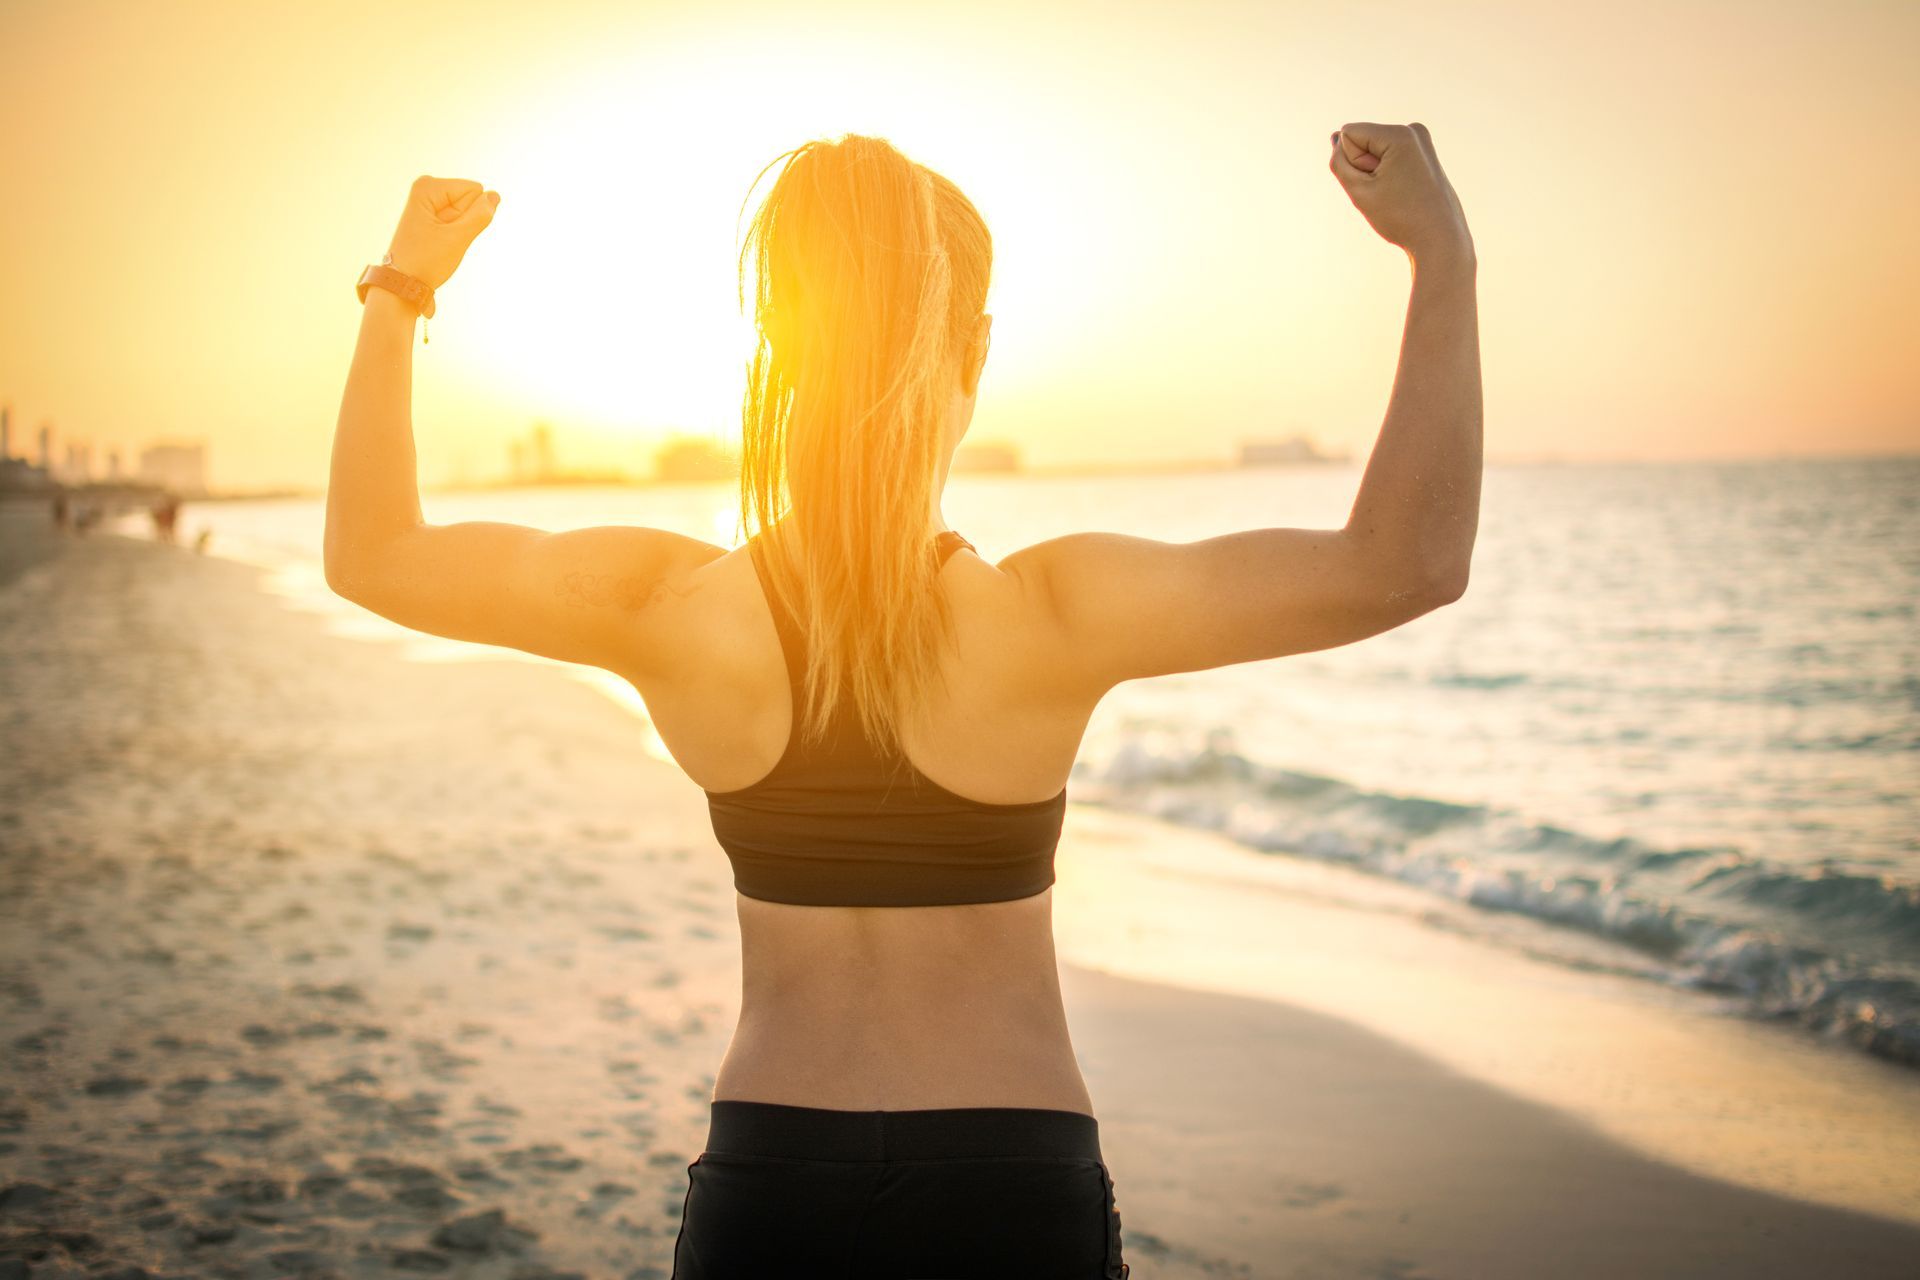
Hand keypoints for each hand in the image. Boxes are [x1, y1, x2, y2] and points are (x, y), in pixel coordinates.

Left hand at [386, 176, 500, 289]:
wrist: (405, 283)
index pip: (474, 190)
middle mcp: (426, 188)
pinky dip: (456, 233)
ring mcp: (429, 202)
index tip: (448, 232)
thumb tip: (495, 195)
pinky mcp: (432, 213)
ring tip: (441, 242)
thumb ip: (480, 215)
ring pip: (466, 210)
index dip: (469, 215)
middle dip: (464, 222)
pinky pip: (458, 218)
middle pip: (469, 198)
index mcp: (428, 187)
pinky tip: (440, 242)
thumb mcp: (458, 239)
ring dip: (460, 230)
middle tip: (445, 239)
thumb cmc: (426, 261)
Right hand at [1328, 123, 1472, 264]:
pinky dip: (1388, 175)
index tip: (1375, 184)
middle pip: (1363, 141)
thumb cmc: (1400, 217)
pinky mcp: (1423, 154)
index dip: (1353, 163)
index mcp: (1399, 134)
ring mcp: (1421, 141)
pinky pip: (1389, 158)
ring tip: (1397, 193)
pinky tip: (1404, 191)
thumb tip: (1337, 137)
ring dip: (1376, 173)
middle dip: (1365, 167)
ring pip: (1375, 151)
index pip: (1349, 134)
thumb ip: (1339, 162)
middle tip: (1388, 192)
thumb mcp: (1358, 190)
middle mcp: (1413, 130)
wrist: (1440, 239)